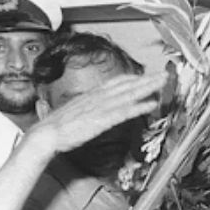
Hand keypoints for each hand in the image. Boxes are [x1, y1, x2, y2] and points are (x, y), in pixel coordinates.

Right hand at [29, 73, 165, 155]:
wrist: (45, 134)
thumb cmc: (57, 127)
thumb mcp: (74, 112)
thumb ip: (87, 109)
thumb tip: (95, 110)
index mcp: (91, 95)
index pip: (116, 82)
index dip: (132, 78)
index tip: (145, 75)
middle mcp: (98, 97)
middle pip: (127, 85)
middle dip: (146, 79)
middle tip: (163, 74)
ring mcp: (101, 108)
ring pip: (129, 94)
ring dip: (147, 88)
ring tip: (163, 83)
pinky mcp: (102, 120)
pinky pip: (125, 111)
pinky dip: (139, 106)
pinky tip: (151, 105)